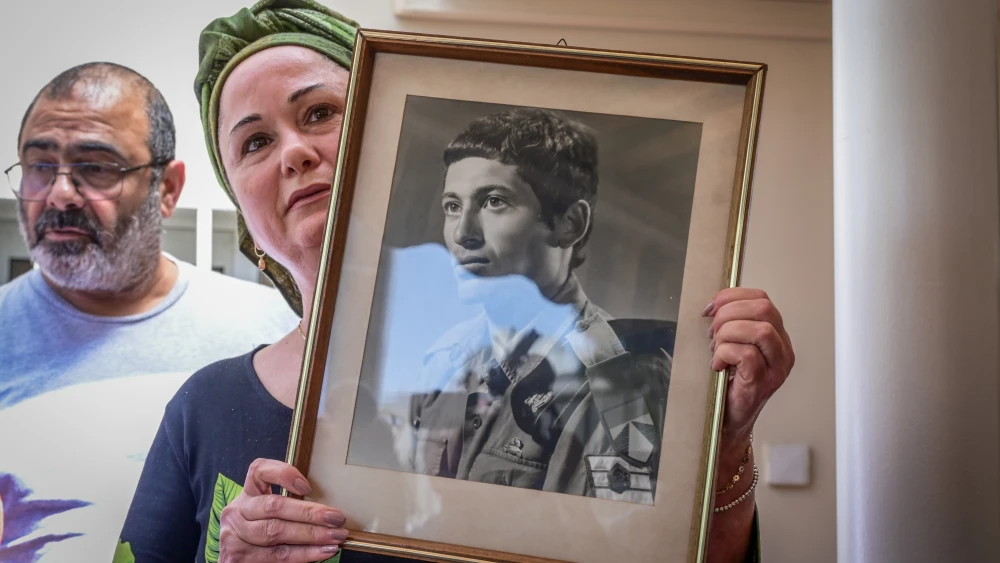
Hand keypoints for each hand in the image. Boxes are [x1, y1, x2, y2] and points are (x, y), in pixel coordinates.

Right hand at [218, 458, 346, 561]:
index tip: (308, 487)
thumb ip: (289, 506)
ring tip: (335, 536)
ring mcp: (235, 535)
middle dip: (309, 513)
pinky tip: (323, 551)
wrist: (237, 560)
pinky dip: (304, 554)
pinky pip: (277, 555)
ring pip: (276, 532)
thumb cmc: (261, 532)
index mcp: (247, 493)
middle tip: (336, 518)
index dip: (283, 474)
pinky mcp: (238, 558)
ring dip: (311, 535)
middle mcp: (238, 511)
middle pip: (274, 506)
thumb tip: (328, 510)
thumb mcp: (268, 513)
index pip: (259, 471)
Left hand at [705, 287, 794, 448]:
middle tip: (712, 333)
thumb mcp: (732, 346)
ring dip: (727, 334)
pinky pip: (747, 354)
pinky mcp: (762, 383)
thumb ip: (730, 324)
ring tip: (715, 350)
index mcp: (777, 336)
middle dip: (729, 313)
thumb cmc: (728, 384)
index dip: (732, 297)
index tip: (710, 309)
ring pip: (760, 330)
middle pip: (764, 309)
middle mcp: (783, 350)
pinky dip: (725, 353)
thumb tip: (711, 308)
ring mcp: (776, 368)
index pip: (762, 299)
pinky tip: (717, 365)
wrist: (727, 422)